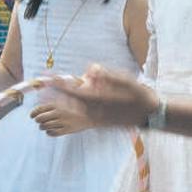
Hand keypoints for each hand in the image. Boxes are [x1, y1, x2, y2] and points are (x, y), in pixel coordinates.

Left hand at [30, 89, 94, 136]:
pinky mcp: (66, 130)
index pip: (40, 109)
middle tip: (39, 121)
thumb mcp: (66, 100)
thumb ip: (54, 100)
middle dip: (38, 120)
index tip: (32, 116)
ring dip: (42, 127)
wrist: (91, 115)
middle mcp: (59, 113)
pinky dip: (49, 132)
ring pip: (45, 126)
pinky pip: (52, 133)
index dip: (33, 113)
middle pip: (40, 119)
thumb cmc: (76, 107)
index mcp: (58, 104)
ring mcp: (63, 122)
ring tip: (44, 126)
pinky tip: (51, 130)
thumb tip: (39, 100)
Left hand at [34, 65, 158, 133]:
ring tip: (48, 97)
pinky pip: (79, 118)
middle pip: (69, 103)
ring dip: (59, 104)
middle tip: (42, 88)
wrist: (150, 114)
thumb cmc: (139, 95)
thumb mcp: (126, 80)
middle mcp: (96, 111)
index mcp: (101, 99)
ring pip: (72, 112)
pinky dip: (69, 113)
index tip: (49, 78)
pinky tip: (64, 109)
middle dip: (54, 95)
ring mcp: (97, 118)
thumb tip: (91, 69)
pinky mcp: (100, 123)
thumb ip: (107, 75)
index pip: (75, 91)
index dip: (60, 84)